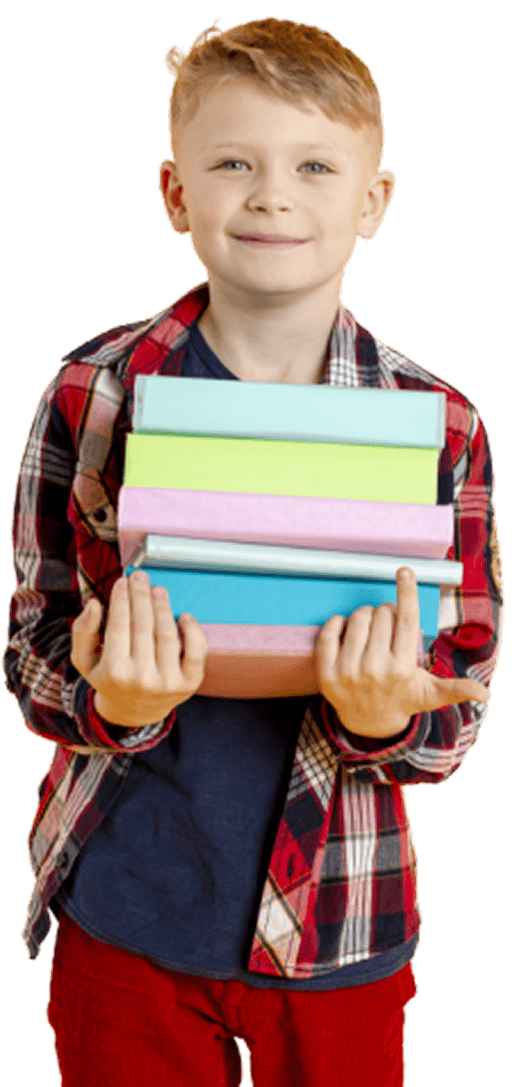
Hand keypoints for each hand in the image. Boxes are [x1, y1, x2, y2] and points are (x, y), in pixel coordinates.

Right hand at [71, 571, 206, 727]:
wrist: (134, 711)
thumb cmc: (110, 679)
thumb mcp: (85, 661)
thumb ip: (82, 631)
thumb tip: (94, 605)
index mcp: (114, 672)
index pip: (119, 625)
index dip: (122, 599)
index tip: (123, 582)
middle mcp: (141, 678)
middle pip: (144, 626)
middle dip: (142, 596)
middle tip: (141, 577)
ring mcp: (167, 682)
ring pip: (167, 634)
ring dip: (163, 607)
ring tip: (158, 590)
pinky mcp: (188, 683)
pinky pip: (195, 652)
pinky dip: (193, 630)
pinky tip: (184, 615)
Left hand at [315, 567, 490, 738]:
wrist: (368, 722)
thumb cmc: (403, 699)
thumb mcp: (430, 694)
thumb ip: (457, 689)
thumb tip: (486, 696)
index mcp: (402, 669)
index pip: (407, 621)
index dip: (407, 593)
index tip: (404, 571)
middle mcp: (374, 669)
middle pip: (382, 615)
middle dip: (387, 613)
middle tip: (388, 627)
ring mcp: (348, 671)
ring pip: (357, 618)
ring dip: (365, 616)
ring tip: (371, 631)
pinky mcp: (326, 672)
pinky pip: (330, 630)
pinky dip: (338, 623)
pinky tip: (348, 630)